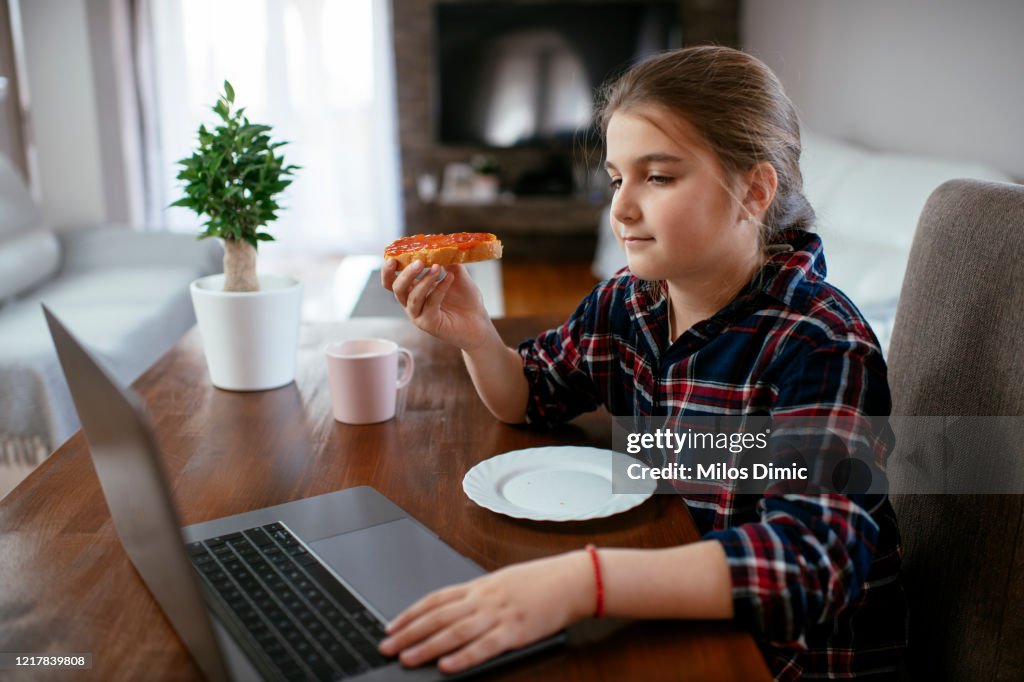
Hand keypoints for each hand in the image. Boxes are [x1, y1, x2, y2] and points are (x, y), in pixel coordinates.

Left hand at [378, 551, 593, 673]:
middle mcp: (484, 599)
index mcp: (479, 586)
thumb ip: (477, 596)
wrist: (571, 580)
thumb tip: (450, 610)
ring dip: (428, 646)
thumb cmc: (539, 582)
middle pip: (438, 616)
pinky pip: (484, 646)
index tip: (391, 627)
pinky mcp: (516, 632)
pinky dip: (463, 657)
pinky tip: (447, 666)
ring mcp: (499, 614)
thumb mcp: (502, 582)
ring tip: (407, 658)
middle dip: (409, 633)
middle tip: (387, 646)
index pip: (435, 599)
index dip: (410, 613)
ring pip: (455, 632)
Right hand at [381, 260, 494, 350]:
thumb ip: (448, 262)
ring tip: (437, 267)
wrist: (479, 322)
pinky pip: (430, 304)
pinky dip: (439, 289)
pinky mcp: (430, 324)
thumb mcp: (457, 275)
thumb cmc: (466, 301)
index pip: (391, 281)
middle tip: (419, 261)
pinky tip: (449, 278)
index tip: (393, 256)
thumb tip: (442, 246)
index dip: (388, 270)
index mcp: (413, 290)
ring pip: (412, 297)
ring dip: (424, 281)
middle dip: (405, 273)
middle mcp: (412, 303)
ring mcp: (419, 315)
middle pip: (396, 288)